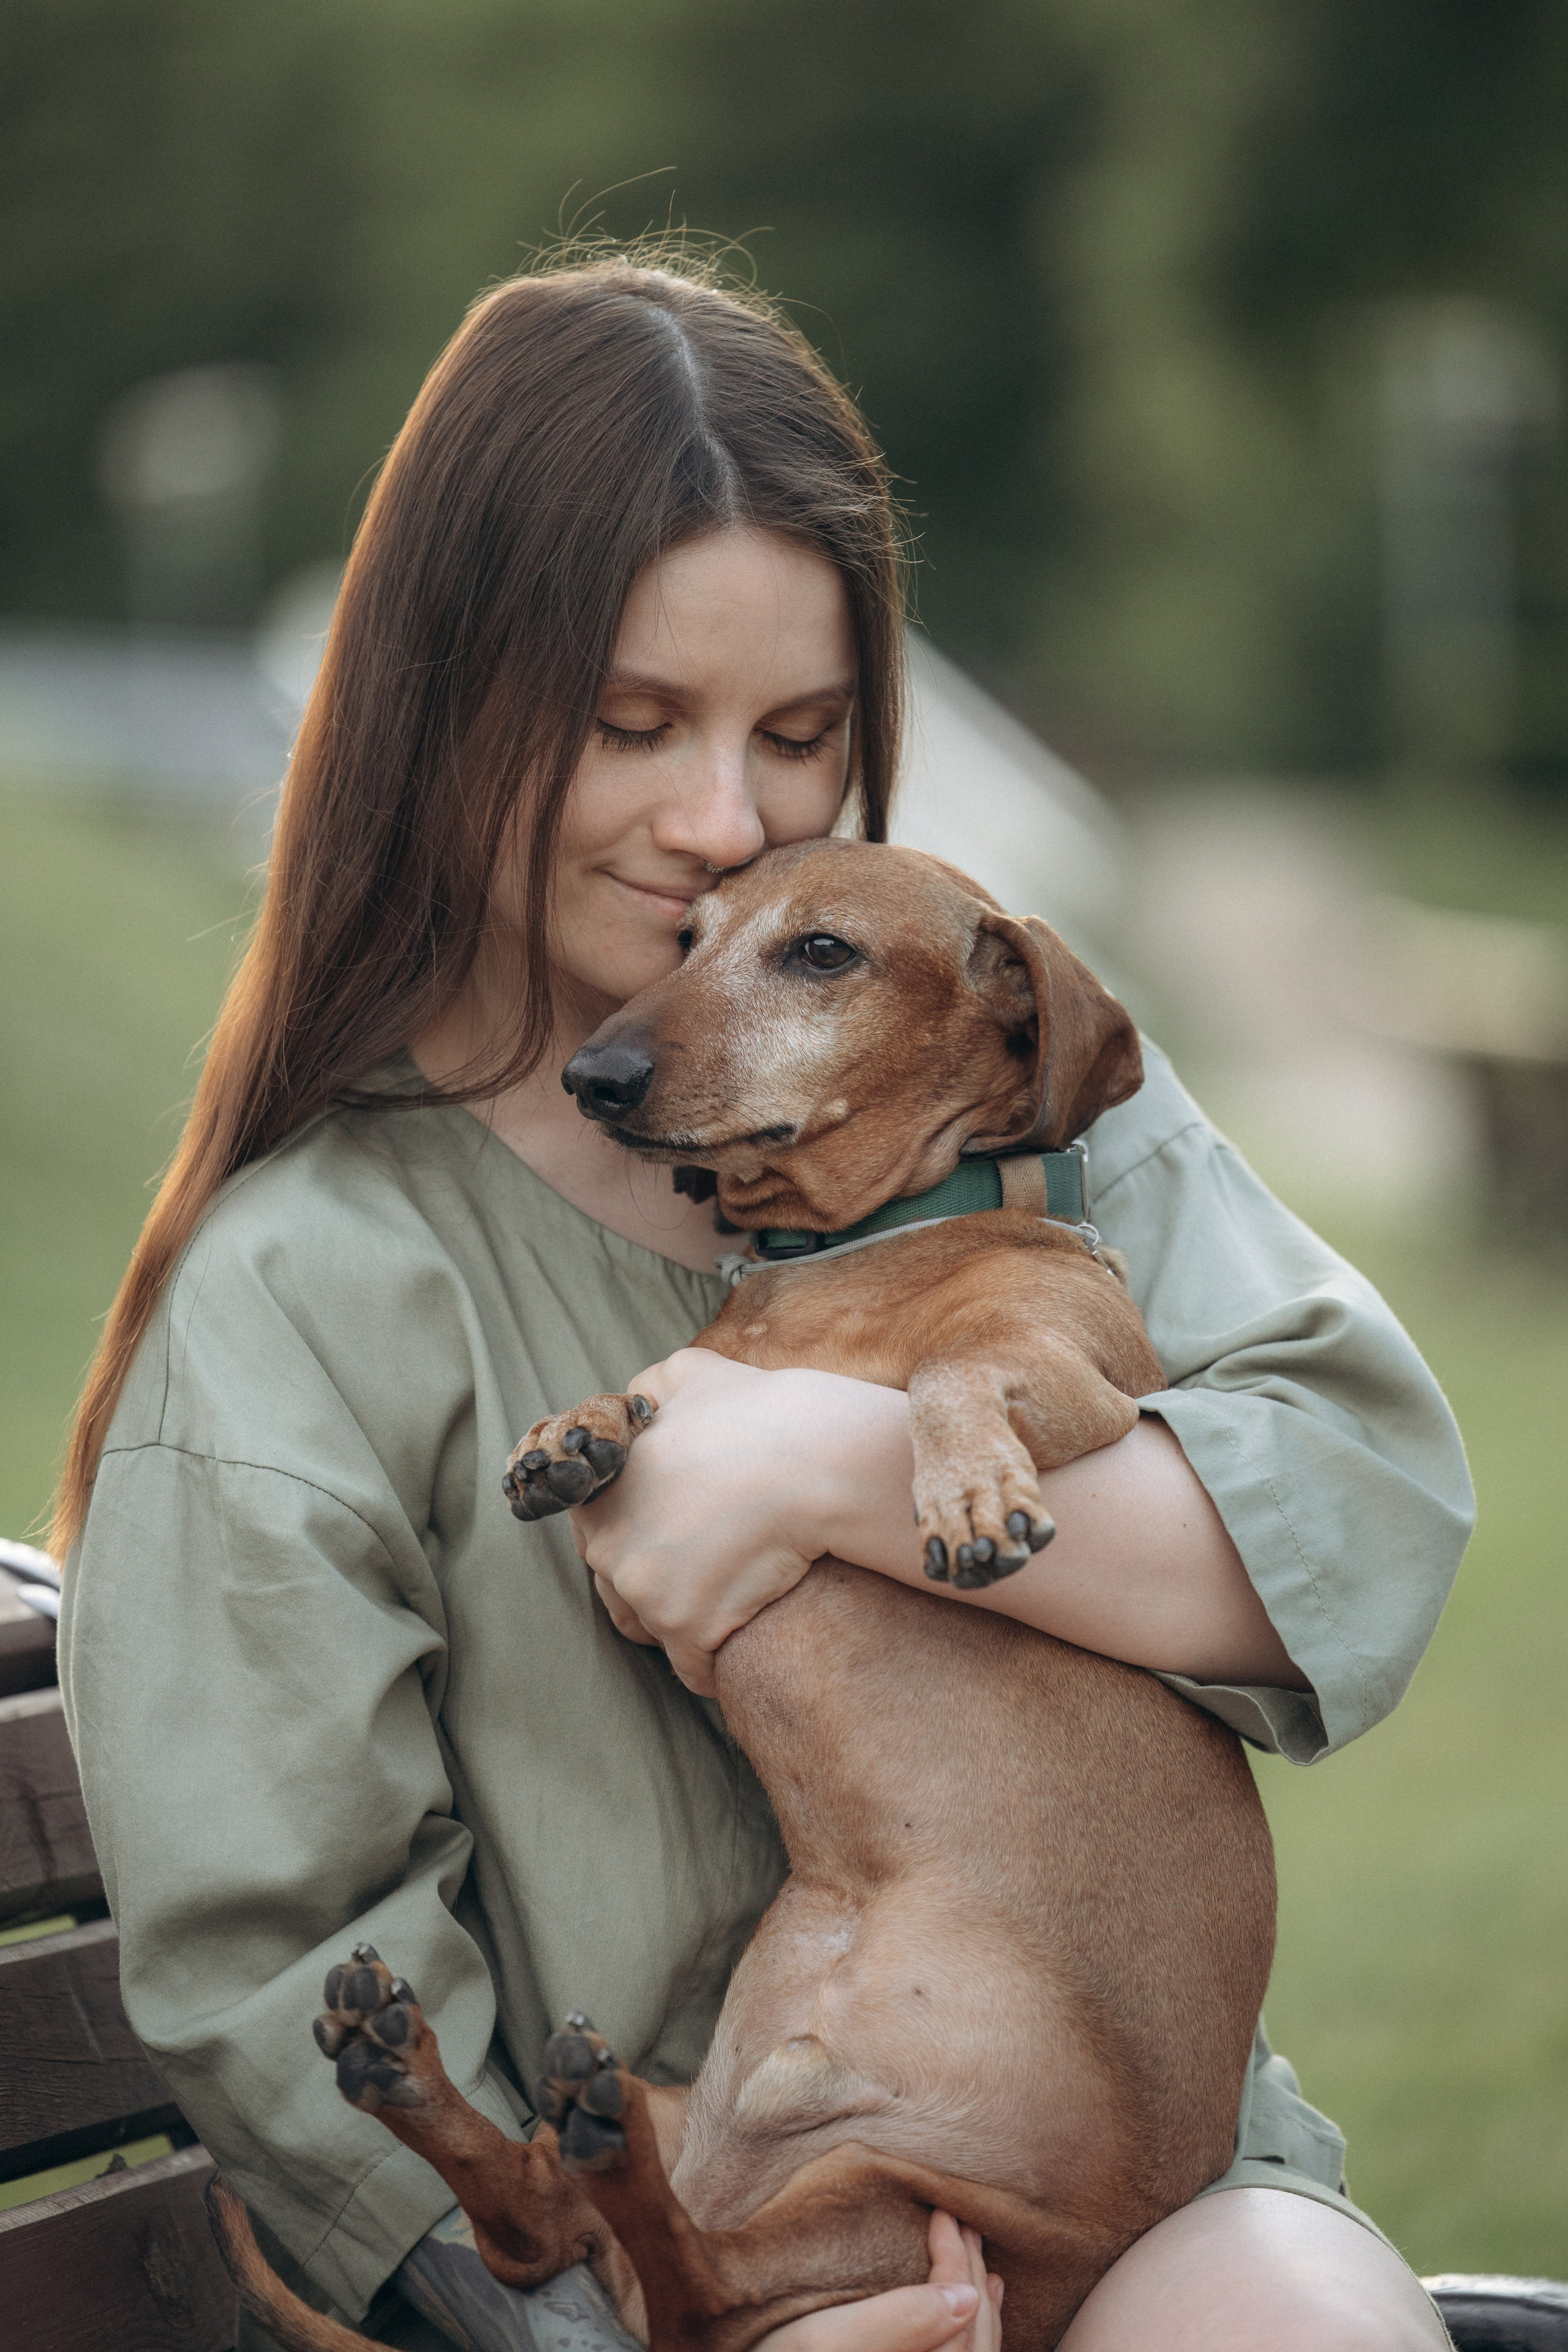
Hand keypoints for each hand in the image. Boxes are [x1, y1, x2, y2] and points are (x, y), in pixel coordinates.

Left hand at [568, 1347, 912, 1694]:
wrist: (815, 1460)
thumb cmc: (759, 1412)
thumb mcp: (687, 1375)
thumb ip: (647, 1391)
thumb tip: (637, 1403)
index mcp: (600, 1493)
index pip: (599, 1534)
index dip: (641, 1535)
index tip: (678, 1537)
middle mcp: (610, 1549)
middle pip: (622, 1588)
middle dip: (659, 1584)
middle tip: (708, 1571)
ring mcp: (646, 1595)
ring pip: (656, 1629)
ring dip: (685, 1624)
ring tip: (727, 1604)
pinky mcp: (689, 1630)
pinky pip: (694, 1669)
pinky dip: (717, 1660)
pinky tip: (744, 1638)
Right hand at [759, 2212, 1001, 2351]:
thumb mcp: (825, 2341)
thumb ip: (898, 2323)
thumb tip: (967, 2298)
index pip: (958, 2319)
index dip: (955, 2260)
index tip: (941, 2212)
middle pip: (972, 2337)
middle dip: (970, 2273)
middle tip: (961, 2221)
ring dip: (978, 2302)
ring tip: (977, 2257)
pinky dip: (973, 2336)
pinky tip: (972, 2308)